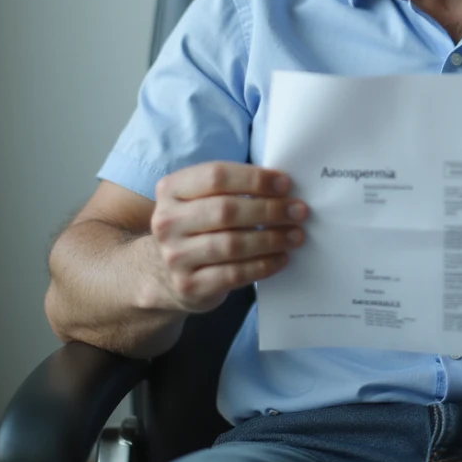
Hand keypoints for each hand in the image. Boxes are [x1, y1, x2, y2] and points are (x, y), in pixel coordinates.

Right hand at [148, 161, 307, 313]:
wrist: (162, 273)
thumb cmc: (198, 225)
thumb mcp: (202, 198)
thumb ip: (233, 187)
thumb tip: (283, 186)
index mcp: (171, 189)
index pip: (216, 176)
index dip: (255, 179)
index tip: (286, 183)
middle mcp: (167, 222)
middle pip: (226, 210)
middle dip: (270, 209)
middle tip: (299, 211)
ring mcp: (175, 256)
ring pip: (232, 244)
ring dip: (272, 238)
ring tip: (296, 235)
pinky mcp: (189, 285)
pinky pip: (234, 273)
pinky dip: (264, 265)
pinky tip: (282, 258)